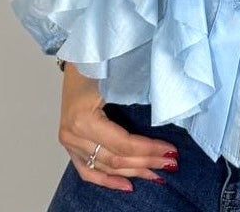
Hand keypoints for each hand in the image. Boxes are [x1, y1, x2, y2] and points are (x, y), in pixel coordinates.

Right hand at [57, 62, 179, 191]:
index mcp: (84, 118)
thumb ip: (136, 97)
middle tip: (170, 164)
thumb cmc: (100, 60)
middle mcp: (73, 134)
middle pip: (115, 158)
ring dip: (133, 171)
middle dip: (146, 162)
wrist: (79, 53)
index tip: (170, 151)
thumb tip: (167, 115)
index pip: (123, 144)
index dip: (148, 149)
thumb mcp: (118, 77)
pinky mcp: (69, 144)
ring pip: (104, 166)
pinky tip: (127, 185)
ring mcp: (69, 142)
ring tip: (156, 175)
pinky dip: (107, 180)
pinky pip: (87, 170)